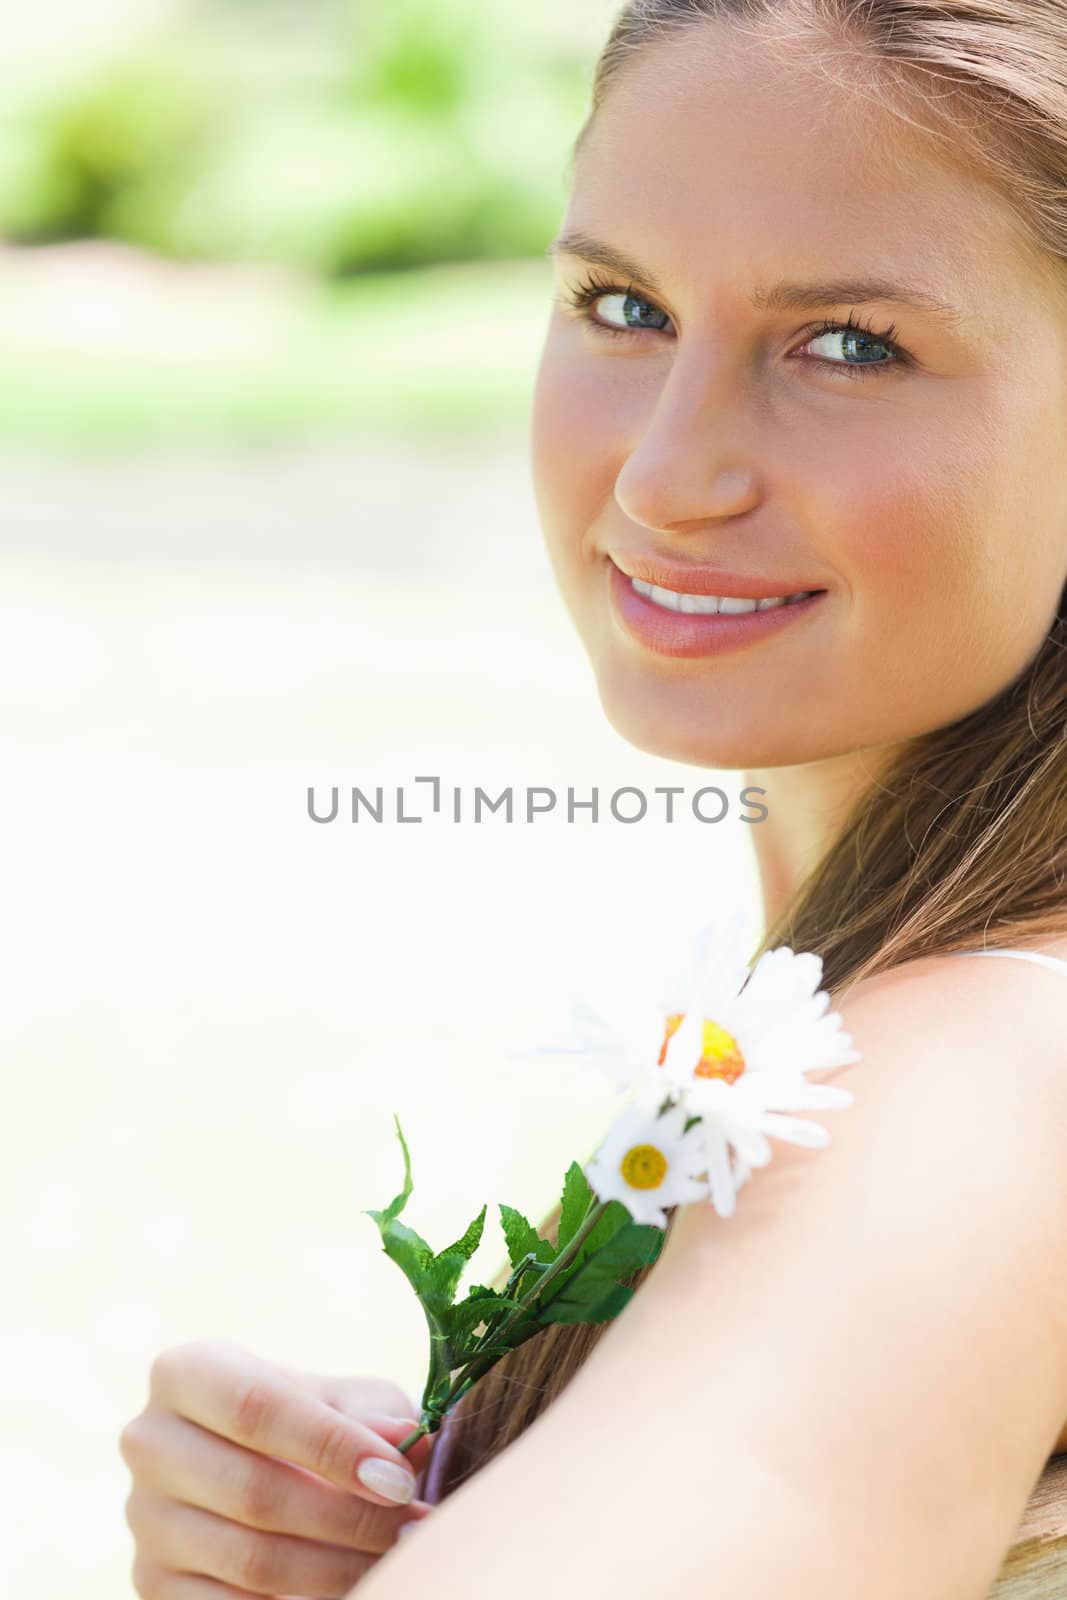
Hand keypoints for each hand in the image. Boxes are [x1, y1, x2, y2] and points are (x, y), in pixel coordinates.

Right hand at [119, 1338, 435, 1597]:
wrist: (261, 1464)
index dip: (332, 1447)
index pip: (256, 1408)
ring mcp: (145, 1520)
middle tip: (413, 1527)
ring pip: (250, 1561)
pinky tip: (354, 1587)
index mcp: (186, 1372)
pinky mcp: (152, 1583)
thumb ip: (371, 1414)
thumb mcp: (342, 1398)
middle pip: (254, 1492)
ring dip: (337, 1568)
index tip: (399, 1480)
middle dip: (348, 1517)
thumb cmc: (310, 1419)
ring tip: (399, 1557)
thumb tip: (406, 1441)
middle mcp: (150, 1443)